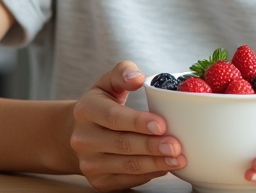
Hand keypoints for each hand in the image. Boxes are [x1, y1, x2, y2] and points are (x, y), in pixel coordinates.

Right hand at [70, 60, 185, 190]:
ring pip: (127, 166)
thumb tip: (138, 77)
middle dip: (152, 146)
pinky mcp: (98, 181)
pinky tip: (164, 167)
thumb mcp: (107, 83)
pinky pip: (127, 180)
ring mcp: (89, 163)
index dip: (138, 122)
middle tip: (176, 146)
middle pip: (122, 144)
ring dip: (155, 164)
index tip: (162, 125)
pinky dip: (149, 175)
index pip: (113, 117)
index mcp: (86, 110)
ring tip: (178, 159)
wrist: (77, 134)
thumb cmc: (101, 104)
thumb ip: (123, 72)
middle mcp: (83, 139)